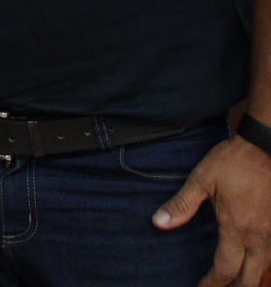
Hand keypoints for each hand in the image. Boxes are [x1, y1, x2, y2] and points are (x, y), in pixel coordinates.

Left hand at [152, 135, 270, 286]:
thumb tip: (159, 223)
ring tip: (237, 280)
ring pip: (266, 267)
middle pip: (251, 277)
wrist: (267, 145)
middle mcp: (260, 236)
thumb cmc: (234, 161)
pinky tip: (256, 260)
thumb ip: (182, 204)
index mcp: (237, 228)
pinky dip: (265, 262)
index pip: (225, 269)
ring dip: (252, 277)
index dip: (213, 282)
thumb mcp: (202, 179)